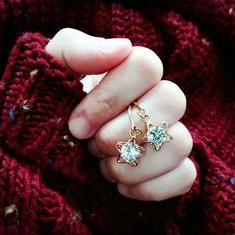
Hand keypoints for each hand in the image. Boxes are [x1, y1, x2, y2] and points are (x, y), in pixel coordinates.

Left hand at [46, 28, 195, 200]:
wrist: (49, 152)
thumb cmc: (51, 108)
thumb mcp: (49, 72)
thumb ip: (75, 49)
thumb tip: (121, 47)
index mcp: (130, 72)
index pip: (146, 65)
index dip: (111, 98)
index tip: (77, 125)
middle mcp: (157, 101)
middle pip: (172, 100)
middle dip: (121, 133)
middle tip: (91, 146)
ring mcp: (170, 136)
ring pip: (180, 143)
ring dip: (132, 164)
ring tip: (104, 168)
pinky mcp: (174, 169)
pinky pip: (186, 176)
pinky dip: (151, 187)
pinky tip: (122, 187)